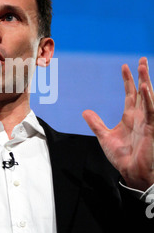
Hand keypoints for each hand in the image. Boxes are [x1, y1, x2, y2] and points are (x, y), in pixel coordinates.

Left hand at [83, 57, 153, 190]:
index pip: (130, 94)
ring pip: (148, 97)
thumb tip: (85, 112)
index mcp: (130, 117)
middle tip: (142, 60)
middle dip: (142, 75)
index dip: (128, 80)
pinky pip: (151, 111)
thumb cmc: (122, 157)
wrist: (131, 172)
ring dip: (146, 82)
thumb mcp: (104, 137)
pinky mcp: (151, 128)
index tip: (125, 67)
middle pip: (142, 91)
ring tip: (143, 67)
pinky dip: (149, 99)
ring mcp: (147, 121)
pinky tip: (145, 88)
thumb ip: (96, 124)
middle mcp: (140, 116)